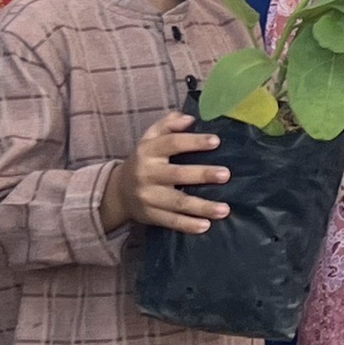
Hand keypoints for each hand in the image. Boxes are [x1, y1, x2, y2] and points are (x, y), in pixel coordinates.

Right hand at [102, 112, 231, 234]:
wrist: (117, 192)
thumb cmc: (145, 160)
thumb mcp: (150, 138)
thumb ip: (168, 124)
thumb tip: (190, 118)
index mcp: (149, 151)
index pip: (172, 143)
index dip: (194, 142)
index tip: (216, 141)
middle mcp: (147, 174)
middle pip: (177, 174)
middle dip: (202, 175)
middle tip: (226, 175)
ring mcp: (148, 196)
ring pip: (177, 202)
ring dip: (202, 207)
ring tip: (224, 209)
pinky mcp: (149, 215)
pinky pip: (170, 221)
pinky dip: (188, 225)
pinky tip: (206, 226)